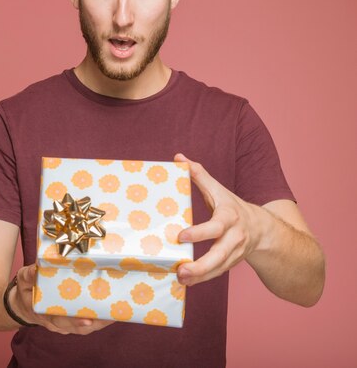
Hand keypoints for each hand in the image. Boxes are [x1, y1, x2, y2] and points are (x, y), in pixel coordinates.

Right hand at [9, 264, 113, 334]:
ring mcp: (64, 323)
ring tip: (117, 312)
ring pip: (85, 327)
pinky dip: (99, 319)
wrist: (22, 304)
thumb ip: (29, 275)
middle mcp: (55, 322)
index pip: (58, 320)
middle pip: (77, 327)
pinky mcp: (71, 320)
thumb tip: (36, 268)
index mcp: (42, 312)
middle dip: (95, 322)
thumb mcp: (23, 279)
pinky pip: (87, 323)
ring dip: (101, 322)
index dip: (73, 321)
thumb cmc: (26, 290)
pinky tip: (111, 311)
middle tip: (111, 315)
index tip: (86, 319)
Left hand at [175, 153, 263, 286]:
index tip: (181, 236)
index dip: (199, 232)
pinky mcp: (231, 263)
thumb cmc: (232, 206)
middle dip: (201, 265)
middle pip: (219, 254)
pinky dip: (202, 279)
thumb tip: (179, 157)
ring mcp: (234, 253)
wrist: (261, 229)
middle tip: (182, 270)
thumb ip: (199, 174)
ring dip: (200, 276)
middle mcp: (234, 237)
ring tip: (180, 279)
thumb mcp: (218, 189)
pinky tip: (186, 282)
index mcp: (229, 217)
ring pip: (219, 268)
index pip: (215, 226)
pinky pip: (217, 273)